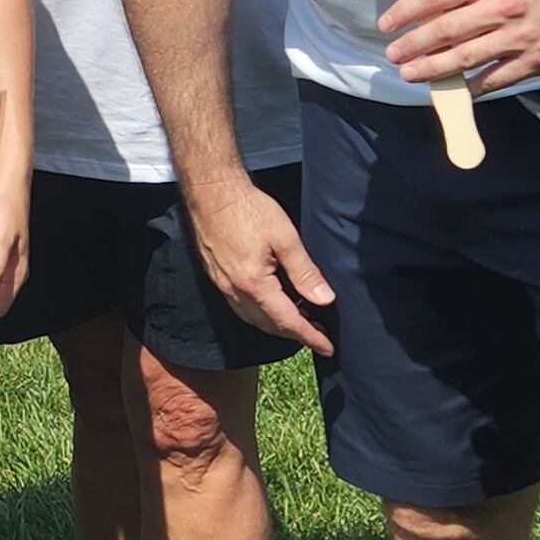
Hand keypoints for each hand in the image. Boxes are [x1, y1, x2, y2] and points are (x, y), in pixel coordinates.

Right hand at [185, 169, 336, 354]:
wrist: (211, 192)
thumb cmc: (248, 208)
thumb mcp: (285, 238)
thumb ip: (305, 272)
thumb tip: (324, 299)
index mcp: (253, 284)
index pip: (287, 321)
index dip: (310, 336)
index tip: (328, 347)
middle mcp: (234, 290)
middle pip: (269, 325)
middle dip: (295, 334)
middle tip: (319, 334)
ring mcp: (222, 285)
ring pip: (253, 318)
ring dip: (277, 325)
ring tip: (300, 320)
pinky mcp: (216, 276)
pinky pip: (240, 306)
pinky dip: (260, 313)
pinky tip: (272, 303)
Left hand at [378, 0, 539, 90]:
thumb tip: (433, 1)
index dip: (406, 11)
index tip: (387, 24)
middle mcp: (502, 7)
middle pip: (445, 30)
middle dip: (413, 45)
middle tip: (393, 55)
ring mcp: (517, 36)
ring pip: (464, 57)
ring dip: (432, 68)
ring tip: (411, 74)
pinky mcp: (533, 60)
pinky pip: (494, 78)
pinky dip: (470, 87)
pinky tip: (454, 92)